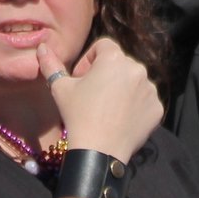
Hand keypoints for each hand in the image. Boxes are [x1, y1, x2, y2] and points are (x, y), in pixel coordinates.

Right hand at [37, 38, 162, 162]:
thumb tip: (41, 48)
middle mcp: (137, 69)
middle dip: (106, 75)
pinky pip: (145, 101)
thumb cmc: (78, 115)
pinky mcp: (156, 107)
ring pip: (134, 82)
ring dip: (122, 90)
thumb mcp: (60, 89)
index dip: (89, 60)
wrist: (99, 151)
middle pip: (120, 64)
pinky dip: (135, 106)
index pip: (103, 46)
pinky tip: (120, 119)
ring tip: (107, 109)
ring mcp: (150, 89)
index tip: (81, 79)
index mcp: (114, 59)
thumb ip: (51, 65)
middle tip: (92, 96)